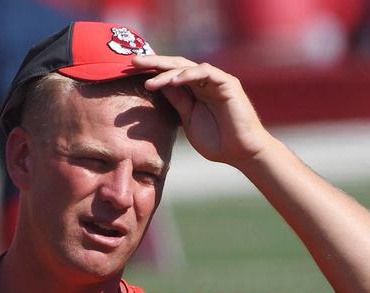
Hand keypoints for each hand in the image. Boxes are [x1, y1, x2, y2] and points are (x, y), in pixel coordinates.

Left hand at [132, 55, 270, 166]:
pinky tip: (173, 81)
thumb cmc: (218, 143)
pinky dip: (189, 75)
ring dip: (166, 71)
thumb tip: (158, 88)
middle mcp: (204, 81)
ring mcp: (216, 80)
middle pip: (175, 65)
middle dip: (153, 63)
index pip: (169, 75)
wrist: (241, 154)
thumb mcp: (188, 121)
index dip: (151, 72)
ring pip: (187, 67)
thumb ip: (176, 103)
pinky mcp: (227, 83)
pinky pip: (205, 72)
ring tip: (148, 81)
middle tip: (132, 62)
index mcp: (194, 91)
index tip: (128, 73)